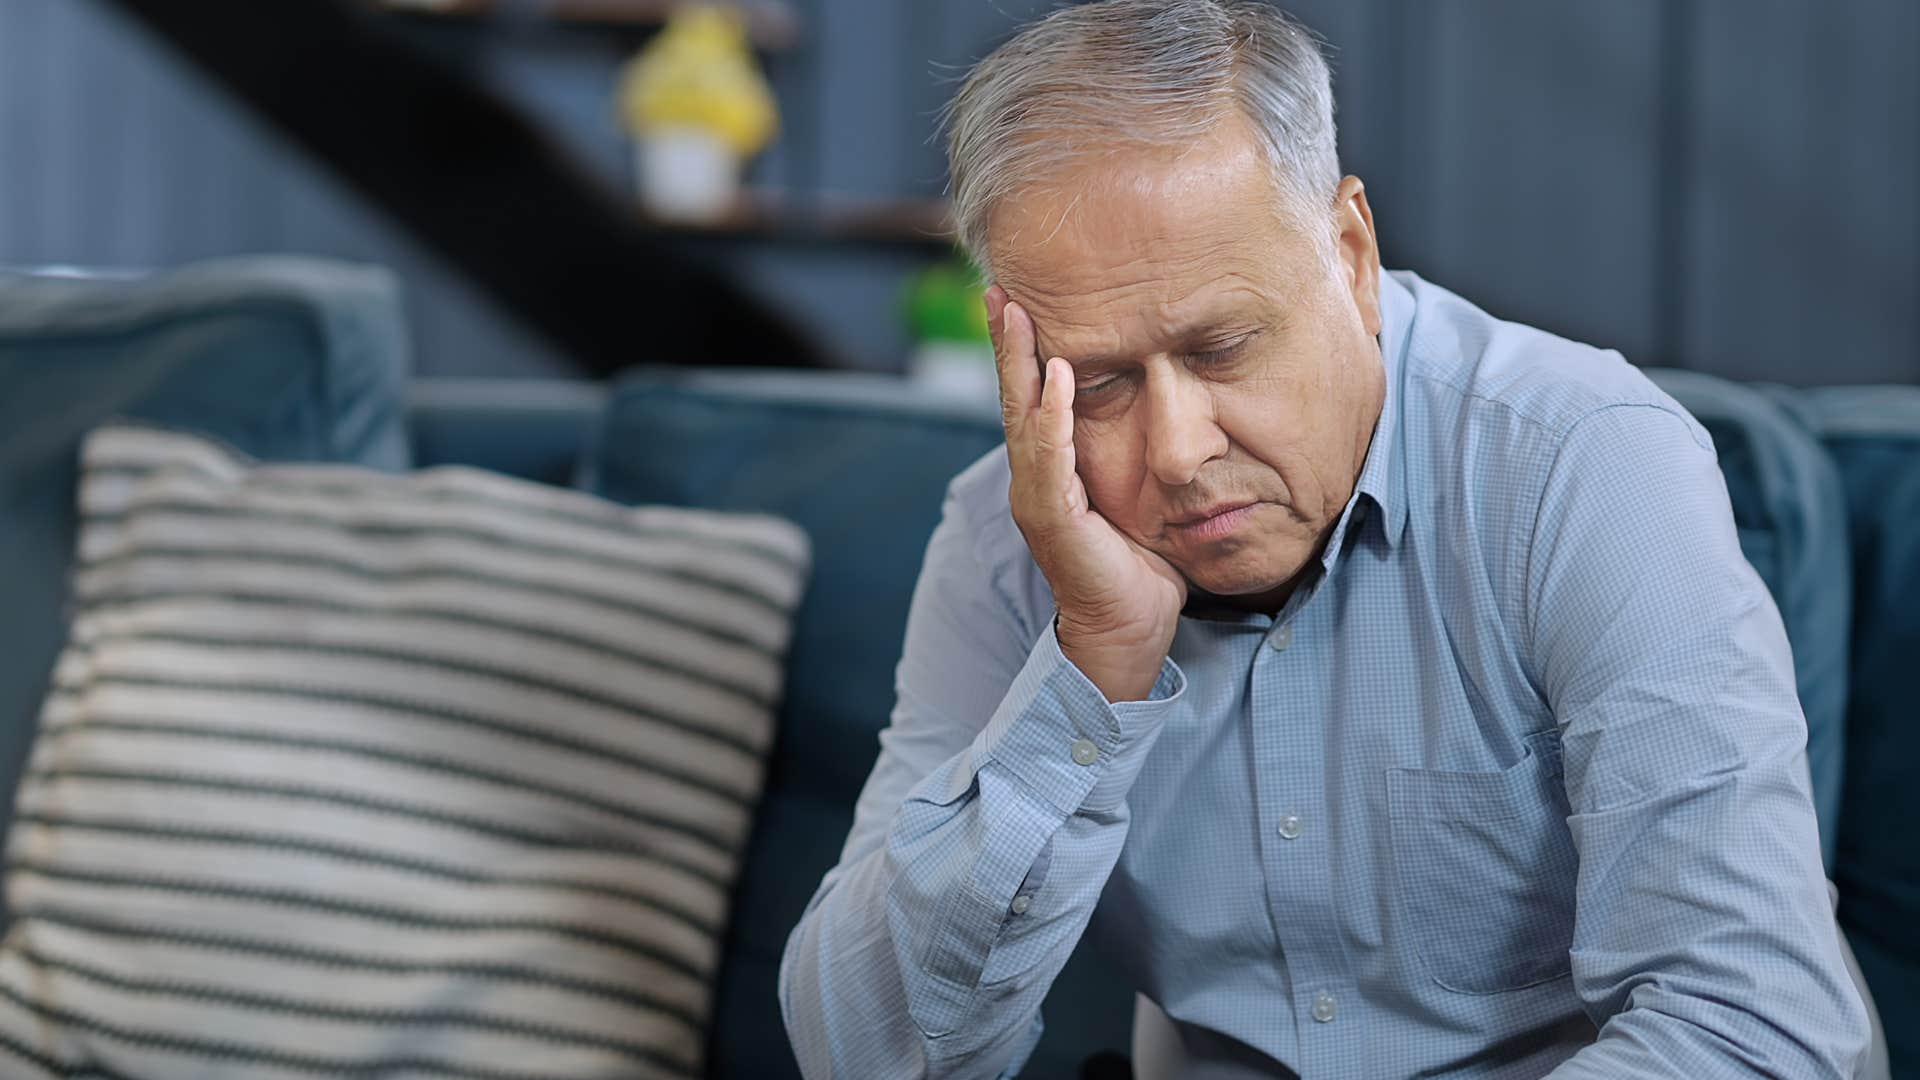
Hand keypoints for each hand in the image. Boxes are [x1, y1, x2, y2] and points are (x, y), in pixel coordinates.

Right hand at [987, 285, 1186, 701]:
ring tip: (1016, 315)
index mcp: (1051, 474)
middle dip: (1007, 342)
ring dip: (1019, 364)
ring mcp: (1037, 499)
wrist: (1126, 635)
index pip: (1034, 401)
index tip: (1021, 302)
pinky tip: (1060, 377)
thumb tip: (1170, 417)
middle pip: (1015, 398)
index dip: (1026, 353)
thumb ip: (1136, 460)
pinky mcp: (1051, 520)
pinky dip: (1053, 416)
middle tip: (1000, 289)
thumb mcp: (1137, 501)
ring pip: (1022, 418)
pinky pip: (1050, 458)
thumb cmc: (1138, 571)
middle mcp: (1034, 480)